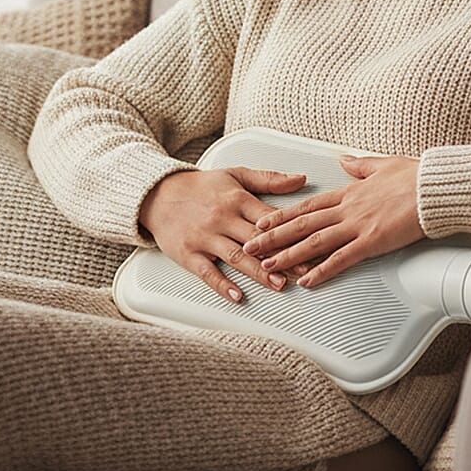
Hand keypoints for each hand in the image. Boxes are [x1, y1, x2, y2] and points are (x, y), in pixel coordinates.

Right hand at [138, 166, 306, 304]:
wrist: (159, 193)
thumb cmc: (203, 186)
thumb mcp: (236, 175)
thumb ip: (270, 179)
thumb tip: (301, 180)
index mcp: (237, 199)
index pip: (269, 218)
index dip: (291, 231)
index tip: (311, 243)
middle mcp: (222, 218)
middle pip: (256, 240)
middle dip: (281, 256)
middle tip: (304, 270)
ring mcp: (205, 237)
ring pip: (235, 257)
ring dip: (258, 272)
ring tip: (280, 284)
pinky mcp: (188, 253)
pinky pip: (206, 271)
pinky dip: (222, 284)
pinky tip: (237, 295)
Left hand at [241, 155, 425, 287]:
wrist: (434, 187)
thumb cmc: (415, 177)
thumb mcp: (382, 164)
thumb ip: (359, 166)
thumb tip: (344, 161)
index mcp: (349, 192)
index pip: (307, 206)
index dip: (282, 215)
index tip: (263, 222)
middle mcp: (347, 208)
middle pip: (302, 224)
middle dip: (273, 236)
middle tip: (250, 246)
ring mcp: (358, 225)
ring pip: (314, 242)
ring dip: (288, 254)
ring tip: (267, 266)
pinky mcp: (372, 241)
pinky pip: (342, 258)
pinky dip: (322, 270)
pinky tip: (307, 280)